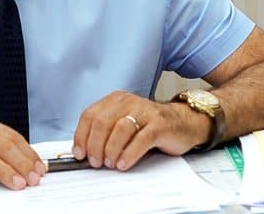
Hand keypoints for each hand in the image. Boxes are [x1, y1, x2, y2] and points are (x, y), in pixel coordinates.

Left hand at [71, 91, 212, 170]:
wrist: (183, 122)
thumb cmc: (149, 126)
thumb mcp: (124, 124)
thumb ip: (106, 132)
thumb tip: (85, 152)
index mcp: (115, 100)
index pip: (90, 115)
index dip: (82, 136)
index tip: (79, 153)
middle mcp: (128, 102)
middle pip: (102, 122)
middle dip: (95, 145)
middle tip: (95, 162)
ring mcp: (145, 112)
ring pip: (120, 129)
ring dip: (111, 150)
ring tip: (110, 164)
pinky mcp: (159, 124)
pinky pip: (140, 139)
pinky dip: (129, 154)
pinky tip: (124, 164)